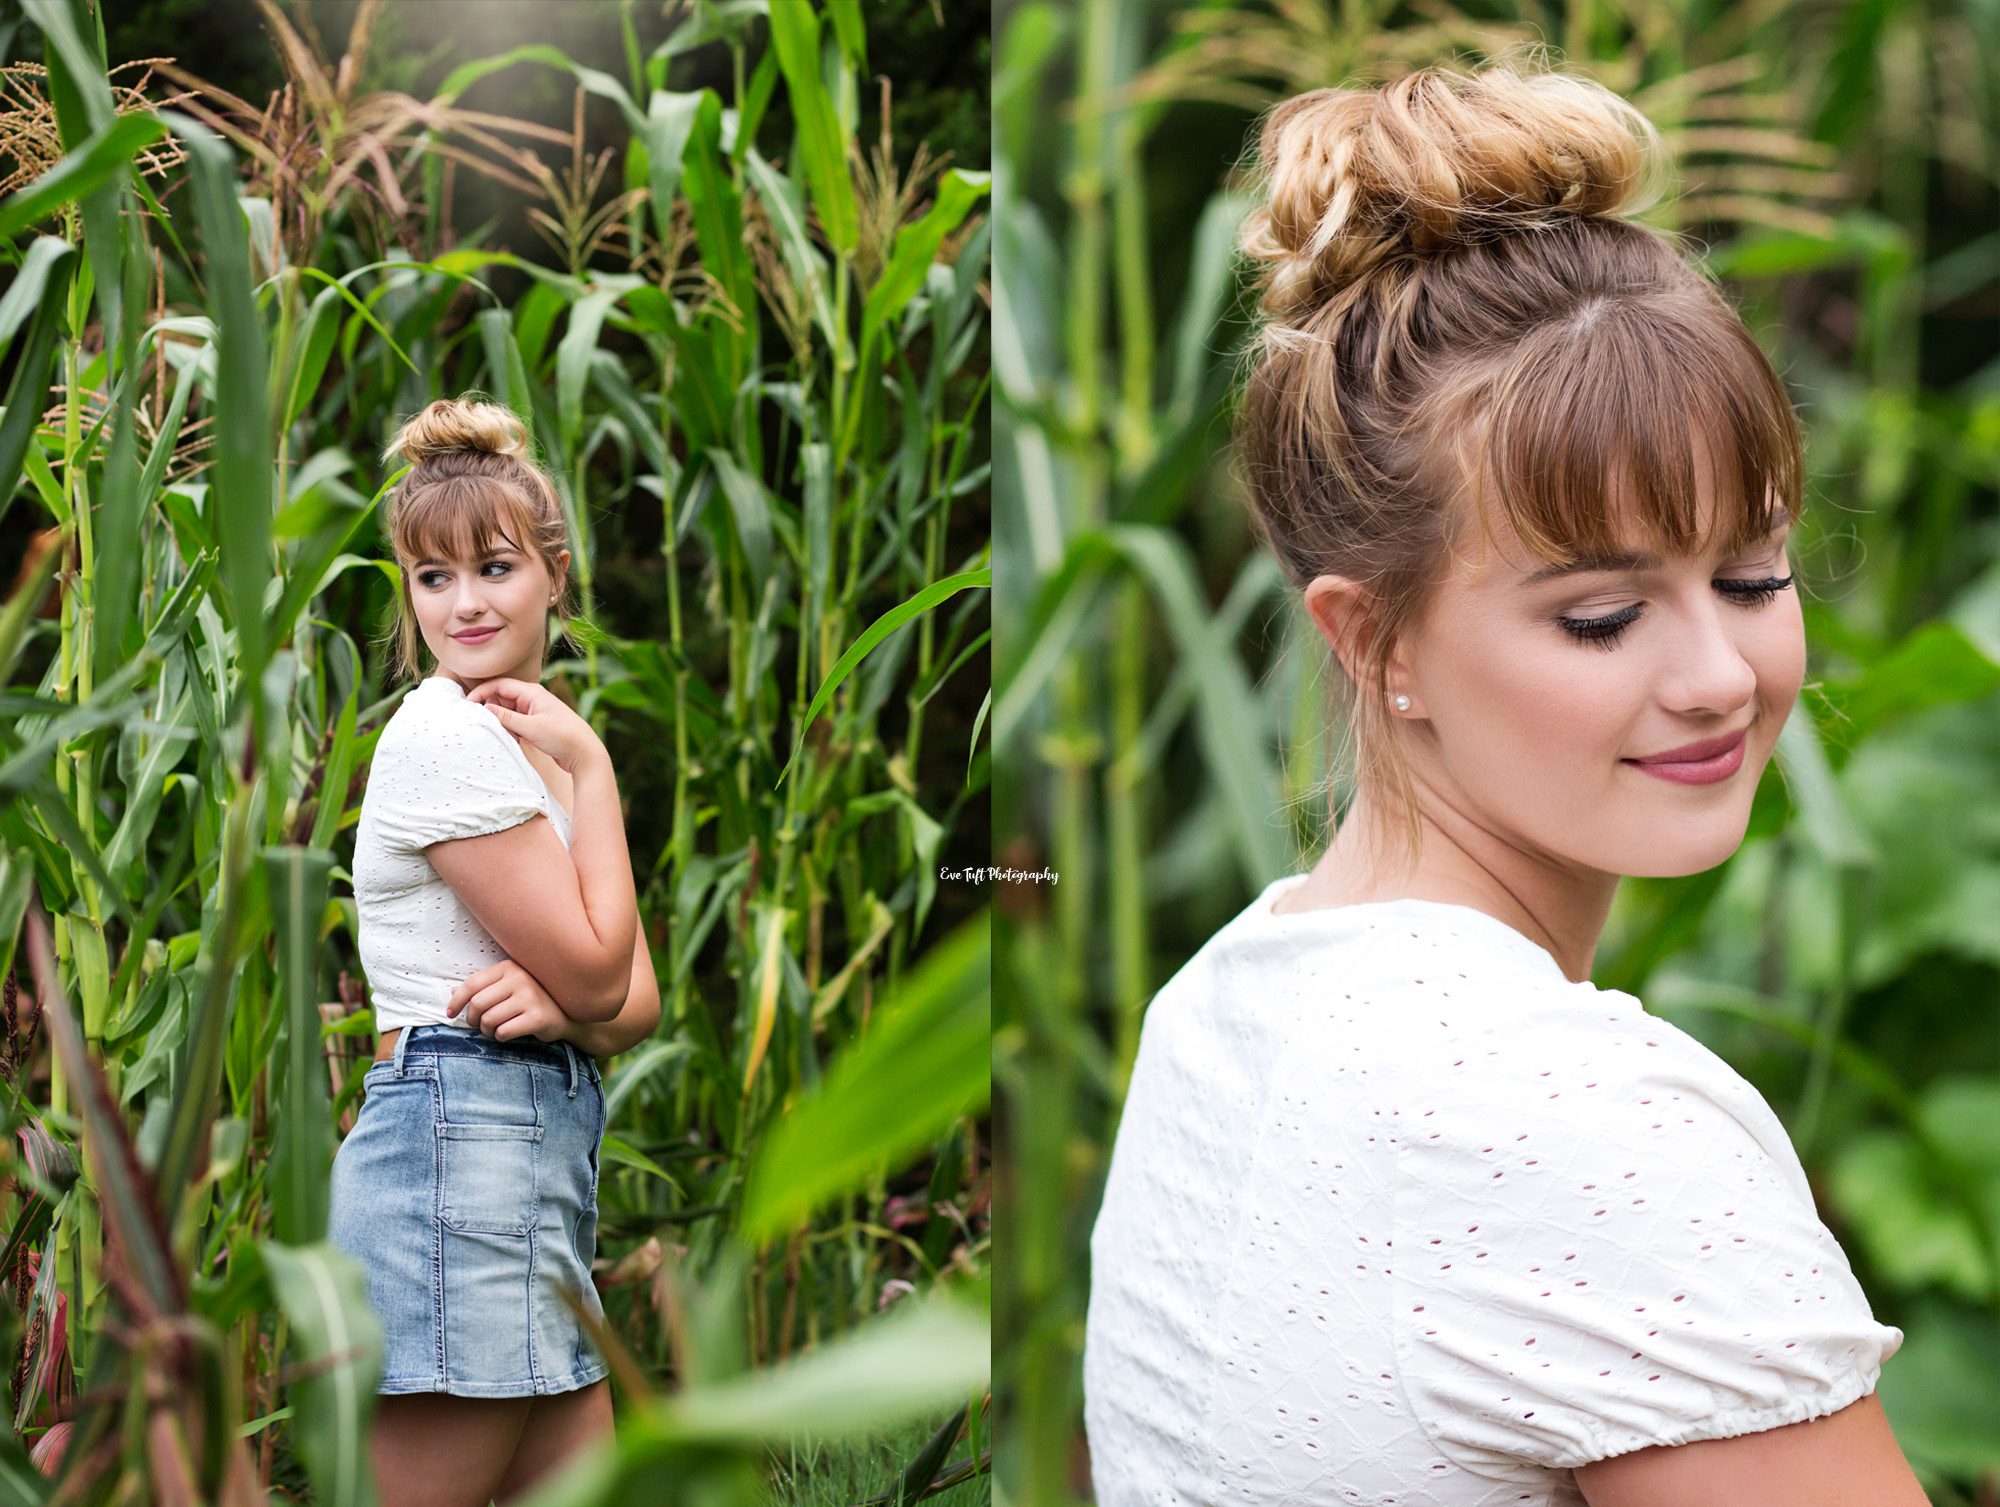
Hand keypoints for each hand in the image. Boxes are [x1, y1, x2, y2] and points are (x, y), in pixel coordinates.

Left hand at [445, 958, 571, 1044]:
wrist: (568, 1015)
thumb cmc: (532, 1000)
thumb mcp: (508, 988)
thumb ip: (483, 988)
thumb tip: (453, 991)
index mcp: (509, 968)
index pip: (472, 983)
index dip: (457, 1000)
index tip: (450, 1013)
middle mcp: (520, 979)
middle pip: (478, 1003)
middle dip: (471, 1019)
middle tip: (476, 1025)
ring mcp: (530, 998)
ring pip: (489, 1020)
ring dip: (486, 1030)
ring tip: (494, 1030)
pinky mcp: (537, 1017)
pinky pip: (504, 1032)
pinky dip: (500, 1037)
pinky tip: (507, 1033)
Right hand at [464, 676, 602, 774]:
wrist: (585, 753)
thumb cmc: (563, 737)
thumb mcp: (531, 727)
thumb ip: (506, 717)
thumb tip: (484, 708)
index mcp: (532, 692)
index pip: (499, 685)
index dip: (481, 693)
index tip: (467, 705)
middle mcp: (532, 698)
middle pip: (501, 697)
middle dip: (491, 710)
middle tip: (484, 725)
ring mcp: (534, 711)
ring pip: (507, 711)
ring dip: (501, 722)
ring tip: (504, 734)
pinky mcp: (536, 724)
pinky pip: (515, 722)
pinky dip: (510, 730)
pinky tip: (513, 740)